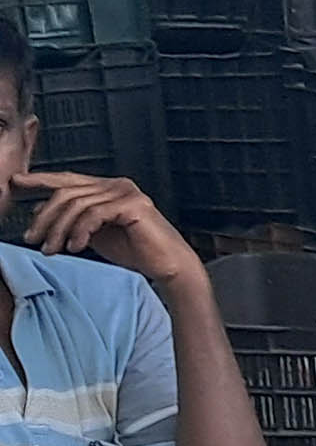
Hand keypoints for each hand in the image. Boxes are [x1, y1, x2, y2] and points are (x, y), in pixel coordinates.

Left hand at [13, 172, 201, 285]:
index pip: (68, 180)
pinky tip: (76, 248)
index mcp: (109, 188)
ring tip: (52, 250)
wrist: (169, 265)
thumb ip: (71, 220)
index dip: (41, 180)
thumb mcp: (93, 233)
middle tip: (32, 238)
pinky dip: (79, 232)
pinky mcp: (133, 206)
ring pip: (77, 205)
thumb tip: (39, 209)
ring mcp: (126, 193)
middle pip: (67, 192)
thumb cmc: (137, 251)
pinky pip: (94, 215)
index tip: (17, 183)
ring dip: (59, 230)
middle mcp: (117, 185)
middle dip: (45, 217)